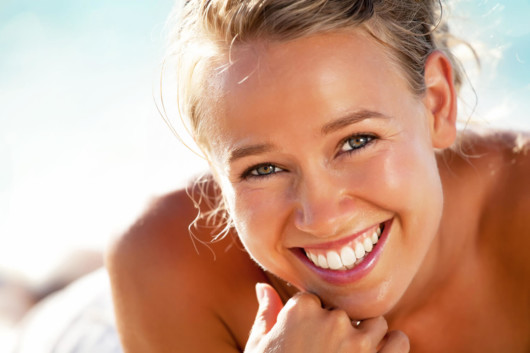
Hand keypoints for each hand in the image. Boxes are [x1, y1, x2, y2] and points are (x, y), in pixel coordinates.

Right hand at [245, 283, 408, 352]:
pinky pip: (399, 342)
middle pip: (344, 312)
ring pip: (375, 324)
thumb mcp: (259, 346)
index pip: (315, 300)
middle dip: (337, 330)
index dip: (311, 321)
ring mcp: (357, 342)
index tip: (305, 341)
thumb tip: (263, 287)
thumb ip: (266, 313)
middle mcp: (332, 319)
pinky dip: (392, 348)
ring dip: (367, 337)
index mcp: (301, 310)